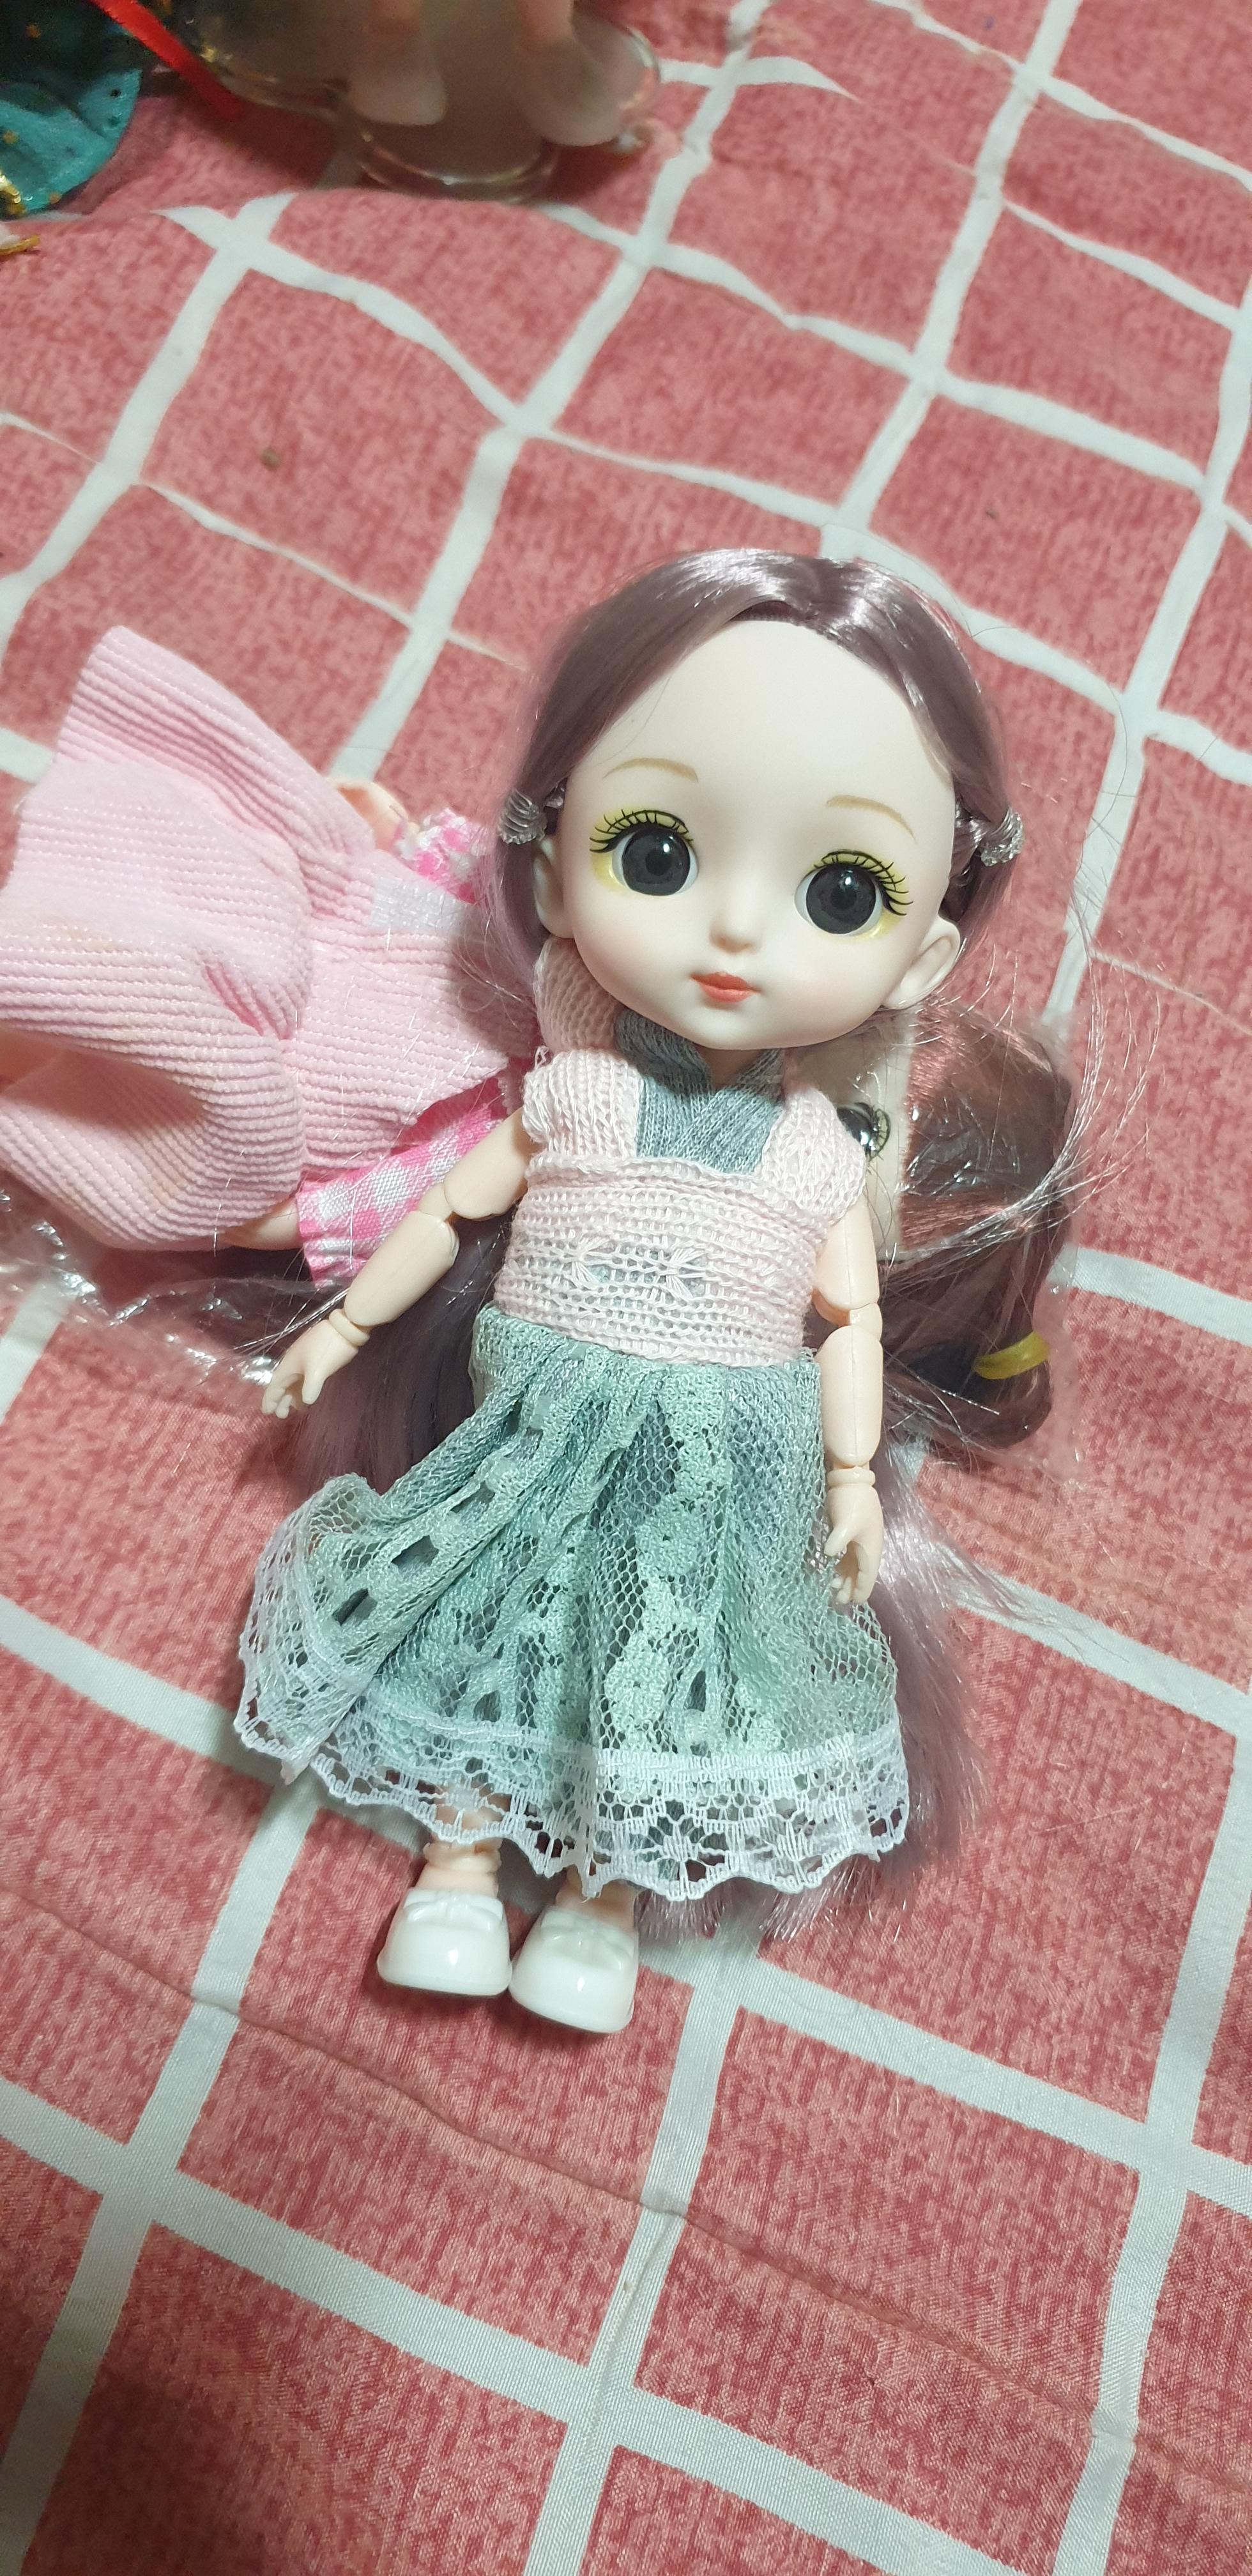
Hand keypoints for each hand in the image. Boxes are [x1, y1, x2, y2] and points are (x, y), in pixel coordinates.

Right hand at [262, 1319, 360, 1417]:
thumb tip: (307, 1402)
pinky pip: (303, 1379)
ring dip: (291, 1396)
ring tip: (292, 1410)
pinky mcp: (314, 1361)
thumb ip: (310, 1388)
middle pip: (282, 1385)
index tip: (267, 1412)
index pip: (275, 1386)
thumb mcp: (318, 1371)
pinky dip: (301, 1389)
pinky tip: (307, 1397)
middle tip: (282, 1415)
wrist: (344, 1329)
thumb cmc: (327, 1349)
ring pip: (293, 1382)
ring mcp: (303, 1362)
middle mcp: (293, 1365)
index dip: (271, 1399)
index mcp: (288, 1366)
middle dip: (280, 1400)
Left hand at [823, 1482, 882, 1607]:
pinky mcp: (849, 1533)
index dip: (861, 1590)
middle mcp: (867, 1547)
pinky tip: (832, 1569)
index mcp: (870, 1548)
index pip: (868, 1576)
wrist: (852, 1480)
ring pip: (853, 1565)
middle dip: (851, 1587)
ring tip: (833, 1588)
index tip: (853, 1603)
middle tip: (837, 1600)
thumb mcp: (845, 1522)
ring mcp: (859, 1540)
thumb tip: (829, 1554)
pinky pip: (848, 1555)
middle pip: (861, 1573)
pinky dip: (841, 1565)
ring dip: (845, 1577)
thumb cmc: (852, 1502)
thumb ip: (837, 1540)